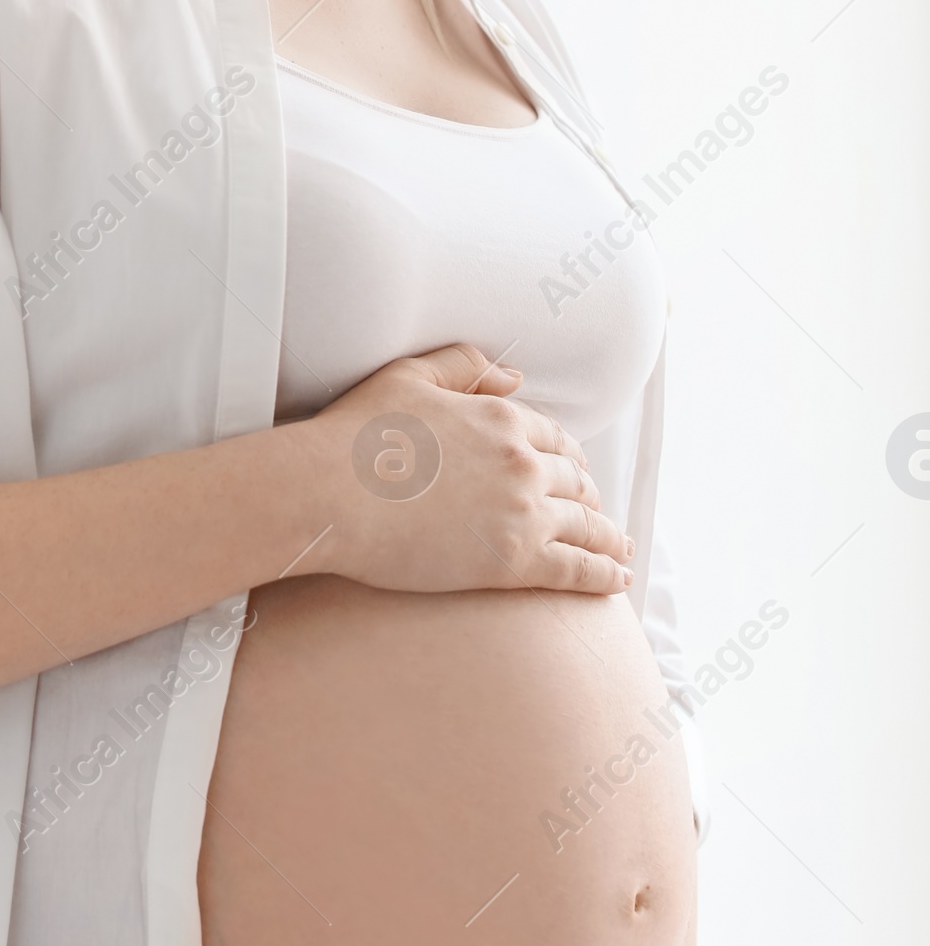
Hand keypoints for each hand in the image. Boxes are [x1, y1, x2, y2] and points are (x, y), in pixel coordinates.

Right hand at [299, 341, 634, 597]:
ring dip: (608, 537)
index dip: (567, 455)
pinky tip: (618, 580)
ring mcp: (522, 513)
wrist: (327, 494)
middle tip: (596, 512)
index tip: (573, 470)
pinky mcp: (513, 562)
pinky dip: (604, 575)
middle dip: (590, 496)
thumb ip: (464, 366)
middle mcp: (522, 463)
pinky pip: (577, 570)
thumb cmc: (355, 435)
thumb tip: (515, 376)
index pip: (553, 437)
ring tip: (618, 549)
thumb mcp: (408, 377)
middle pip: (575, 481)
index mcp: (501, 418)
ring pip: (585, 525)